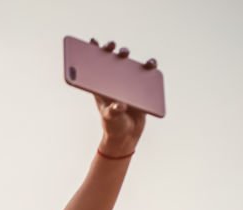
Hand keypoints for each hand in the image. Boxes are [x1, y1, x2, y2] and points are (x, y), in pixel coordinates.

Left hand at [90, 38, 150, 156]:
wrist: (127, 135)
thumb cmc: (113, 125)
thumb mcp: (110, 118)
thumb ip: (114, 111)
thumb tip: (120, 105)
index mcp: (100, 88)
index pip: (94, 67)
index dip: (92, 53)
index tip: (92, 42)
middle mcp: (112, 82)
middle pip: (111, 62)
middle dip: (111, 51)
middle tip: (112, 47)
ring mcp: (126, 83)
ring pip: (128, 65)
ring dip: (128, 57)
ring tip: (127, 54)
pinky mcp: (140, 87)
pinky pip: (145, 74)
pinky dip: (148, 67)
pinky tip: (150, 65)